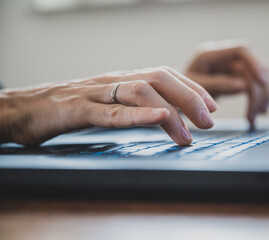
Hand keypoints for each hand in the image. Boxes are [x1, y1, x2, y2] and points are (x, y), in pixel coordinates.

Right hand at [0, 67, 216, 145]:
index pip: (164, 75)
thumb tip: (162, 115)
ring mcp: (95, 93)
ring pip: (140, 91)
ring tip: (190, 134)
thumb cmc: (68, 108)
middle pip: (159, 78)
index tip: (212, 106)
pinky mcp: (77, 110)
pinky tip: (160, 118)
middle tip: (210, 122)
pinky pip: (111, 112)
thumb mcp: (105, 102)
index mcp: (120, 79)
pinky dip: (138, 115)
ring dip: (171, 111)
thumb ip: (131, 105)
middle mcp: (112, 81)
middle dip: (190, 98)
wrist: (23, 108)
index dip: (192, 88)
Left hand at [185, 40, 268, 127]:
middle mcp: (223, 58)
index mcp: (211, 54)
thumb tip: (242, 86)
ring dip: (261, 97)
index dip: (255, 63)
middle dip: (259, 89)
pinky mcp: (234, 79)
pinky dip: (257, 100)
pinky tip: (256, 115)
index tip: (263, 81)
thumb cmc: (177, 90)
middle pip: (253, 66)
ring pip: (257, 77)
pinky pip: (252, 86)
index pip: (241, 50)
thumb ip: (216, 85)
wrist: (172, 95)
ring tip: (255, 117)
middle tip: (256, 113)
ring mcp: (230, 68)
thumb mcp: (193, 89)